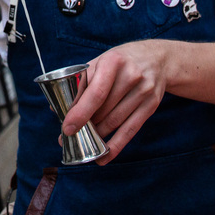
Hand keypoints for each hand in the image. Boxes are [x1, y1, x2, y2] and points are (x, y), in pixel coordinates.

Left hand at [60, 41, 167, 164]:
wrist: (158, 58)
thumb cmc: (122, 60)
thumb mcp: (102, 60)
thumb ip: (81, 82)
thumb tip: (55, 108)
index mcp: (113, 61)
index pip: (95, 93)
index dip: (80, 113)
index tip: (67, 128)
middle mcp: (131, 76)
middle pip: (104, 110)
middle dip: (84, 126)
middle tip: (68, 137)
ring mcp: (144, 91)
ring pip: (115, 122)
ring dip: (97, 136)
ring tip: (83, 143)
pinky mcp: (151, 105)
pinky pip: (131, 130)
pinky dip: (116, 146)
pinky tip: (104, 156)